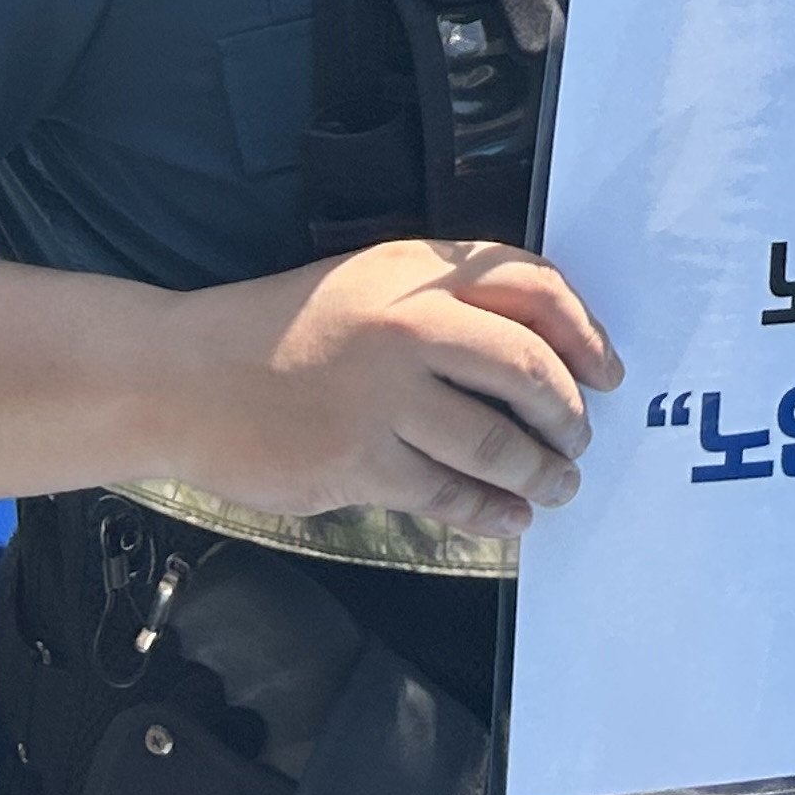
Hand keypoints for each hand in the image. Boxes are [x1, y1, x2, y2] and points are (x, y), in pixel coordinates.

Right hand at [159, 239, 621, 539]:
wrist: (185, 378)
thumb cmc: (289, 327)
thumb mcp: (375, 281)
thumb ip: (453, 297)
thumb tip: (545, 344)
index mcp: (422, 275)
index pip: (537, 290)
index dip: (586, 334)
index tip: (609, 372)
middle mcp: (412, 329)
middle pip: (530, 372)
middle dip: (568, 416)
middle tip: (579, 439)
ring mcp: (383, 400)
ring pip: (494, 444)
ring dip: (540, 472)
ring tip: (558, 485)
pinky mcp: (355, 464)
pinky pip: (445, 495)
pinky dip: (489, 512)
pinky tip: (510, 519)